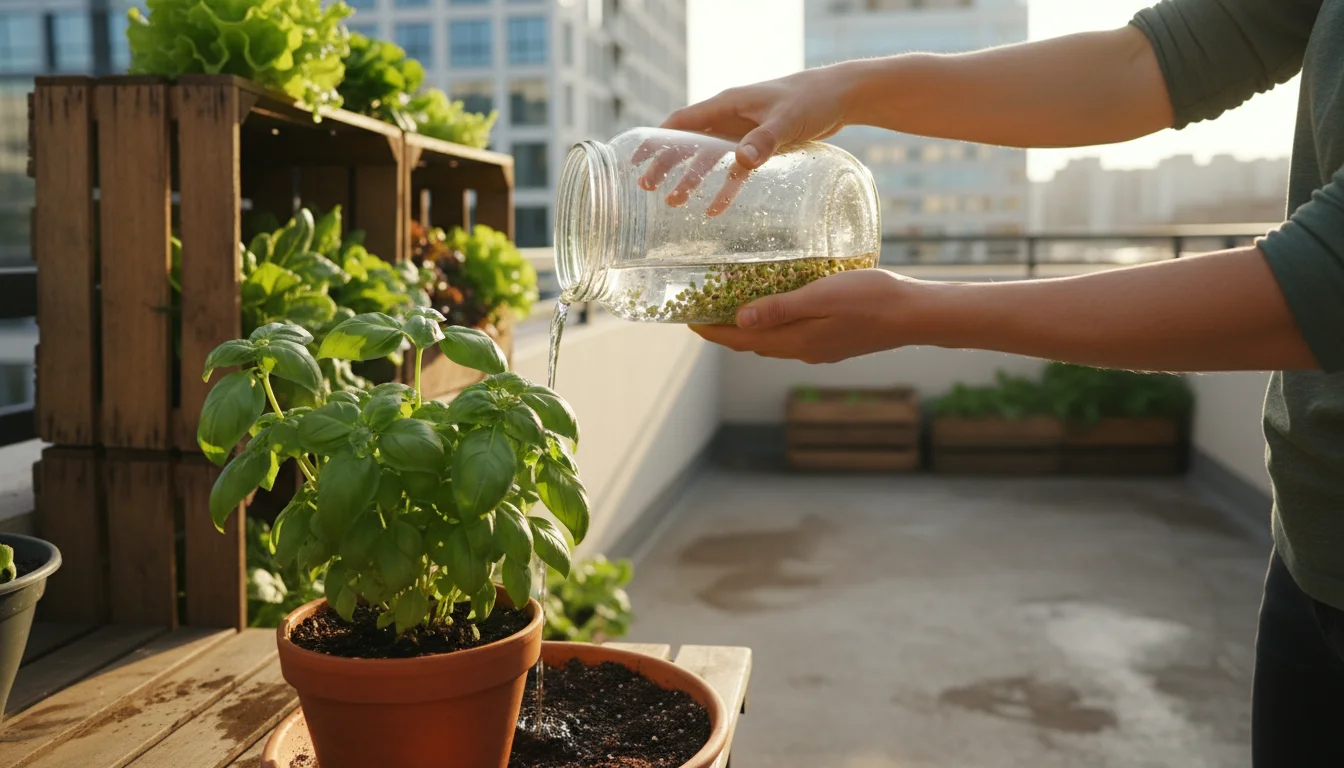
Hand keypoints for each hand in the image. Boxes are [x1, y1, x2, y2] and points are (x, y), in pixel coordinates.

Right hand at [635, 64, 859, 212]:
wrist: (841, 96)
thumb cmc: (812, 99)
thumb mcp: (786, 120)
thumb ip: (763, 140)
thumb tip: (740, 161)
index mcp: (727, 104)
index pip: (682, 121)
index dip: (656, 139)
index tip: (637, 158)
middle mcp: (730, 117)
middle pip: (689, 142)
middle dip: (667, 164)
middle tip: (649, 188)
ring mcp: (744, 132)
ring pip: (708, 158)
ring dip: (691, 179)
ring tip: (674, 203)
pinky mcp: (759, 145)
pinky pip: (735, 170)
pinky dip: (724, 187)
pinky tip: (715, 209)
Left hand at [690, 269, 915, 363]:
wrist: (916, 314)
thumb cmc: (872, 298)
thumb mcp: (821, 296)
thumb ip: (781, 308)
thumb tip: (739, 320)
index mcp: (797, 341)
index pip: (741, 339)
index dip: (712, 331)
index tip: (687, 319)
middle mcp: (804, 351)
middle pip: (752, 344)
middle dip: (724, 330)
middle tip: (701, 309)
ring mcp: (820, 349)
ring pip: (772, 342)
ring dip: (748, 329)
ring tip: (729, 308)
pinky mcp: (833, 342)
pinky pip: (791, 337)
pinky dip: (772, 326)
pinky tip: (773, 309)